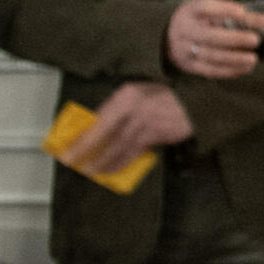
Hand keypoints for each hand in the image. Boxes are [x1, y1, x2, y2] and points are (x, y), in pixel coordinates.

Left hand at [64, 82, 193, 175]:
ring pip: (118, 146)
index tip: (67, 147)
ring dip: (102, 161)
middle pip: (104, 134)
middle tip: (72, 162)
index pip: (98, 118)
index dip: (82, 135)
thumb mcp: (139, 94)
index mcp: (127, 94)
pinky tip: (110, 169)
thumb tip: (95, 127)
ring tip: (90, 170)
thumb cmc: (164, 98)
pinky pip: (133, 152)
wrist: (195, 104)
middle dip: (86, 150)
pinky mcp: (156, 135)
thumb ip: (118, 108)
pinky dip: (120, 162)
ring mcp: (146, 122)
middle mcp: (135, 107)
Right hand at [166, 0, 263, 79]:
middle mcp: (186, 30)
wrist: (165, 35)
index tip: (241, 11)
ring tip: (254, 59)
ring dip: (234, 59)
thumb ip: (239, 15)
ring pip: (211, 56)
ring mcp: (185, 49)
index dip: (224, 9)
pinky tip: (245, 68)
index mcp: (191, 11)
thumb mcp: (211, 11)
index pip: (205, 7)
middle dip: (234, 39)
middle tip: (255, 40)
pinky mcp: (188, 65)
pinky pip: (209, 70)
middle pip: (210, 36)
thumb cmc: (199, 20)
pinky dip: (229, 71)